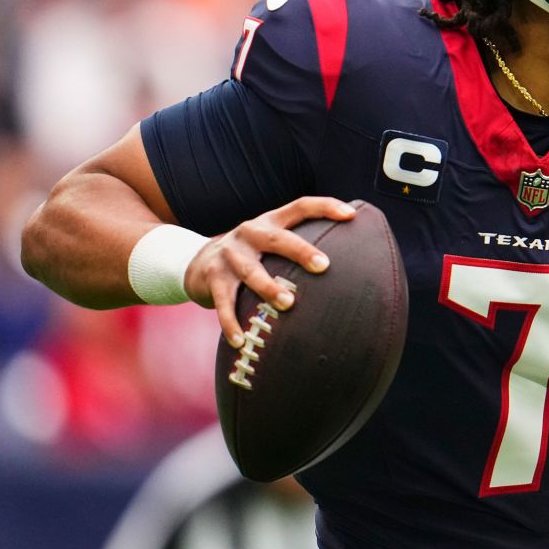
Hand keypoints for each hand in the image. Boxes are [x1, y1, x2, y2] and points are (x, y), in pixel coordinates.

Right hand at [183, 197, 355, 346]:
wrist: (196, 263)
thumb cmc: (251, 256)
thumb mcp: (270, 242)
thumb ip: (299, 245)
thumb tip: (352, 262)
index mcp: (270, 222)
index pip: (301, 207)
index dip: (325, 207)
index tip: (351, 215)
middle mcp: (250, 234)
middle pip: (278, 239)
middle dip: (301, 251)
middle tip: (324, 265)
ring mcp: (229, 255)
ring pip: (251, 271)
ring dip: (269, 287)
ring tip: (287, 304)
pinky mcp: (213, 279)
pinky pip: (224, 303)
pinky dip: (232, 323)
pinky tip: (241, 341)